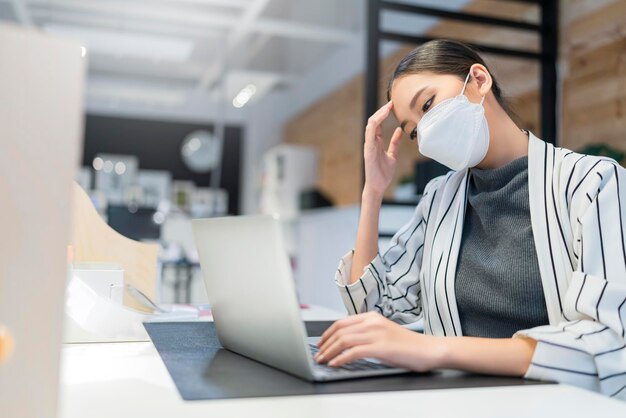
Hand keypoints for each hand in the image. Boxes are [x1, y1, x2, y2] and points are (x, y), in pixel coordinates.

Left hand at [314, 312, 444, 370]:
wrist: (429, 349)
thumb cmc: (408, 344)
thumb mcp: (383, 333)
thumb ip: (367, 333)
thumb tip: (346, 343)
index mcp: (371, 317)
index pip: (341, 322)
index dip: (327, 334)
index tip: (321, 343)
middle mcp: (372, 322)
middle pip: (339, 331)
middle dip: (325, 344)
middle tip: (318, 355)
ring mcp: (376, 333)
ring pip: (344, 340)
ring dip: (329, 352)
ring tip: (322, 360)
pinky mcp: (380, 347)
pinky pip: (353, 352)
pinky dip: (341, 358)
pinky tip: (335, 364)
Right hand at [363, 101, 403, 197]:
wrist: (378, 186)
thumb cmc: (383, 173)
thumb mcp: (393, 155)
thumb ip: (395, 143)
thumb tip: (399, 130)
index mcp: (376, 142)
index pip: (378, 123)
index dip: (384, 113)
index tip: (393, 105)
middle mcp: (371, 142)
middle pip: (374, 121)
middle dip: (382, 111)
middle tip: (391, 102)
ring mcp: (369, 145)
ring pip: (370, 125)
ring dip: (379, 115)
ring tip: (387, 108)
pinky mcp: (369, 150)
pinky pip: (369, 134)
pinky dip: (374, 125)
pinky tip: (381, 118)